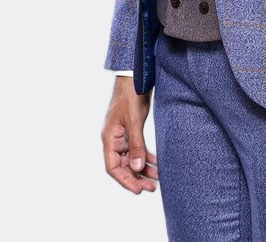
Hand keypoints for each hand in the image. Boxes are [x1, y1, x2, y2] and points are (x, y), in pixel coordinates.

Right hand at [101, 76, 158, 193]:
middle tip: (151, 187)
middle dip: (136, 177)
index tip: (138, 189)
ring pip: (132, 157)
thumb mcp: (134, 121)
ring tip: (156, 179)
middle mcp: (114, 138)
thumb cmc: (130, 95)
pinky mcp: (132, 129)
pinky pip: (137, 148)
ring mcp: (123, 134)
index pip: (113, 166)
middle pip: (123, 164)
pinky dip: (146, 156)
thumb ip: (136, 145)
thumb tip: (137, 167)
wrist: (136, 76)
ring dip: (143, 168)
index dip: (124, 179)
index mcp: (109, 137)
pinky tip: (156, 163)